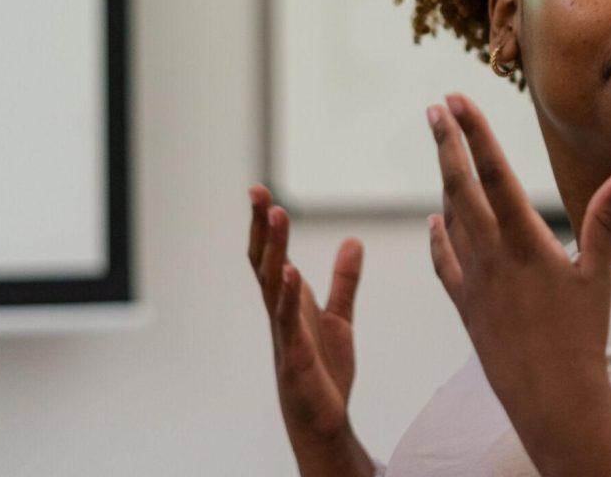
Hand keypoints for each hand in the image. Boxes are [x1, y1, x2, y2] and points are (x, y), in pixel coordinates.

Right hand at [248, 184, 364, 443]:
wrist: (324, 419)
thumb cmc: (324, 370)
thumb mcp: (340, 316)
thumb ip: (344, 280)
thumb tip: (353, 240)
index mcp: (290, 300)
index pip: (272, 254)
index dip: (264, 225)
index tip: (261, 191)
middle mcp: (280, 311)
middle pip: (264, 261)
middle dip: (259, 227)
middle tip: (257, 191)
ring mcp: (284, 331)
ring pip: (272, 283)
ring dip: (274, 249)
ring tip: (276, 215)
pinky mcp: (295, 354)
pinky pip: (288, 320)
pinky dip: (288, 294)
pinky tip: (290, 271)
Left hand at [424, 93, 610, 451]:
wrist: (551, 398)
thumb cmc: (583, 337)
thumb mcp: (599, 276)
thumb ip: (606, 220)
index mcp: (526, 241)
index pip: (494, 172)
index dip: (474, 132)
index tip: (455, 100)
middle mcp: (492, 254)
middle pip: (460, 187)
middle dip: (446, 143)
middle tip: (434, 109)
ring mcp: (473, 279)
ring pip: (450, 217)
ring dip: (444, 180)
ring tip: (441, 148)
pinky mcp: (465, 304)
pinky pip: (444, 260)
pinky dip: (438, 235)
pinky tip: (435, 220)